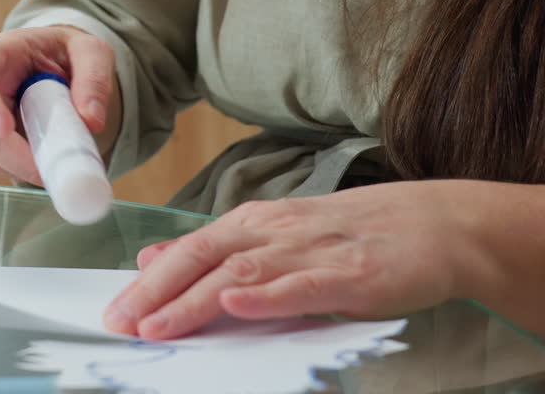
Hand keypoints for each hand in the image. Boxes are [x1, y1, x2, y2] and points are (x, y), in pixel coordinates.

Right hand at [0, 26, 118, 185]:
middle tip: (53, 167)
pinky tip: (55, 160)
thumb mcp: (90, 50)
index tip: (3, 126)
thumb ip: (94, 77)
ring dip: (29, 166)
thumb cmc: (65, 52)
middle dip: (16, 154)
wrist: (59, 67)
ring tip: (66, 159)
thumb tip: (90, 121)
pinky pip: (7, 169)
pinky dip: (34, 172)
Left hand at [104, 181, 483, 338]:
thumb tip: (154, 258)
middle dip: (156, 292)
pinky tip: (235, 306)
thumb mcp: (276, 236)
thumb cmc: (352, 236)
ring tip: (159, 326)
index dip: (148, 280)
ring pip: (240, 273)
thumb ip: (219, 250)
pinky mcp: (348, 274)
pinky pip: (300, 286)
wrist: (434, 224)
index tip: (114, 309)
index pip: (188, 250)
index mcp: (253, 222)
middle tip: (121, 322)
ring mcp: (309, 251)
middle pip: (202, 258)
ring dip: (194, 300)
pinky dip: (265, 296)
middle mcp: (273, 230)